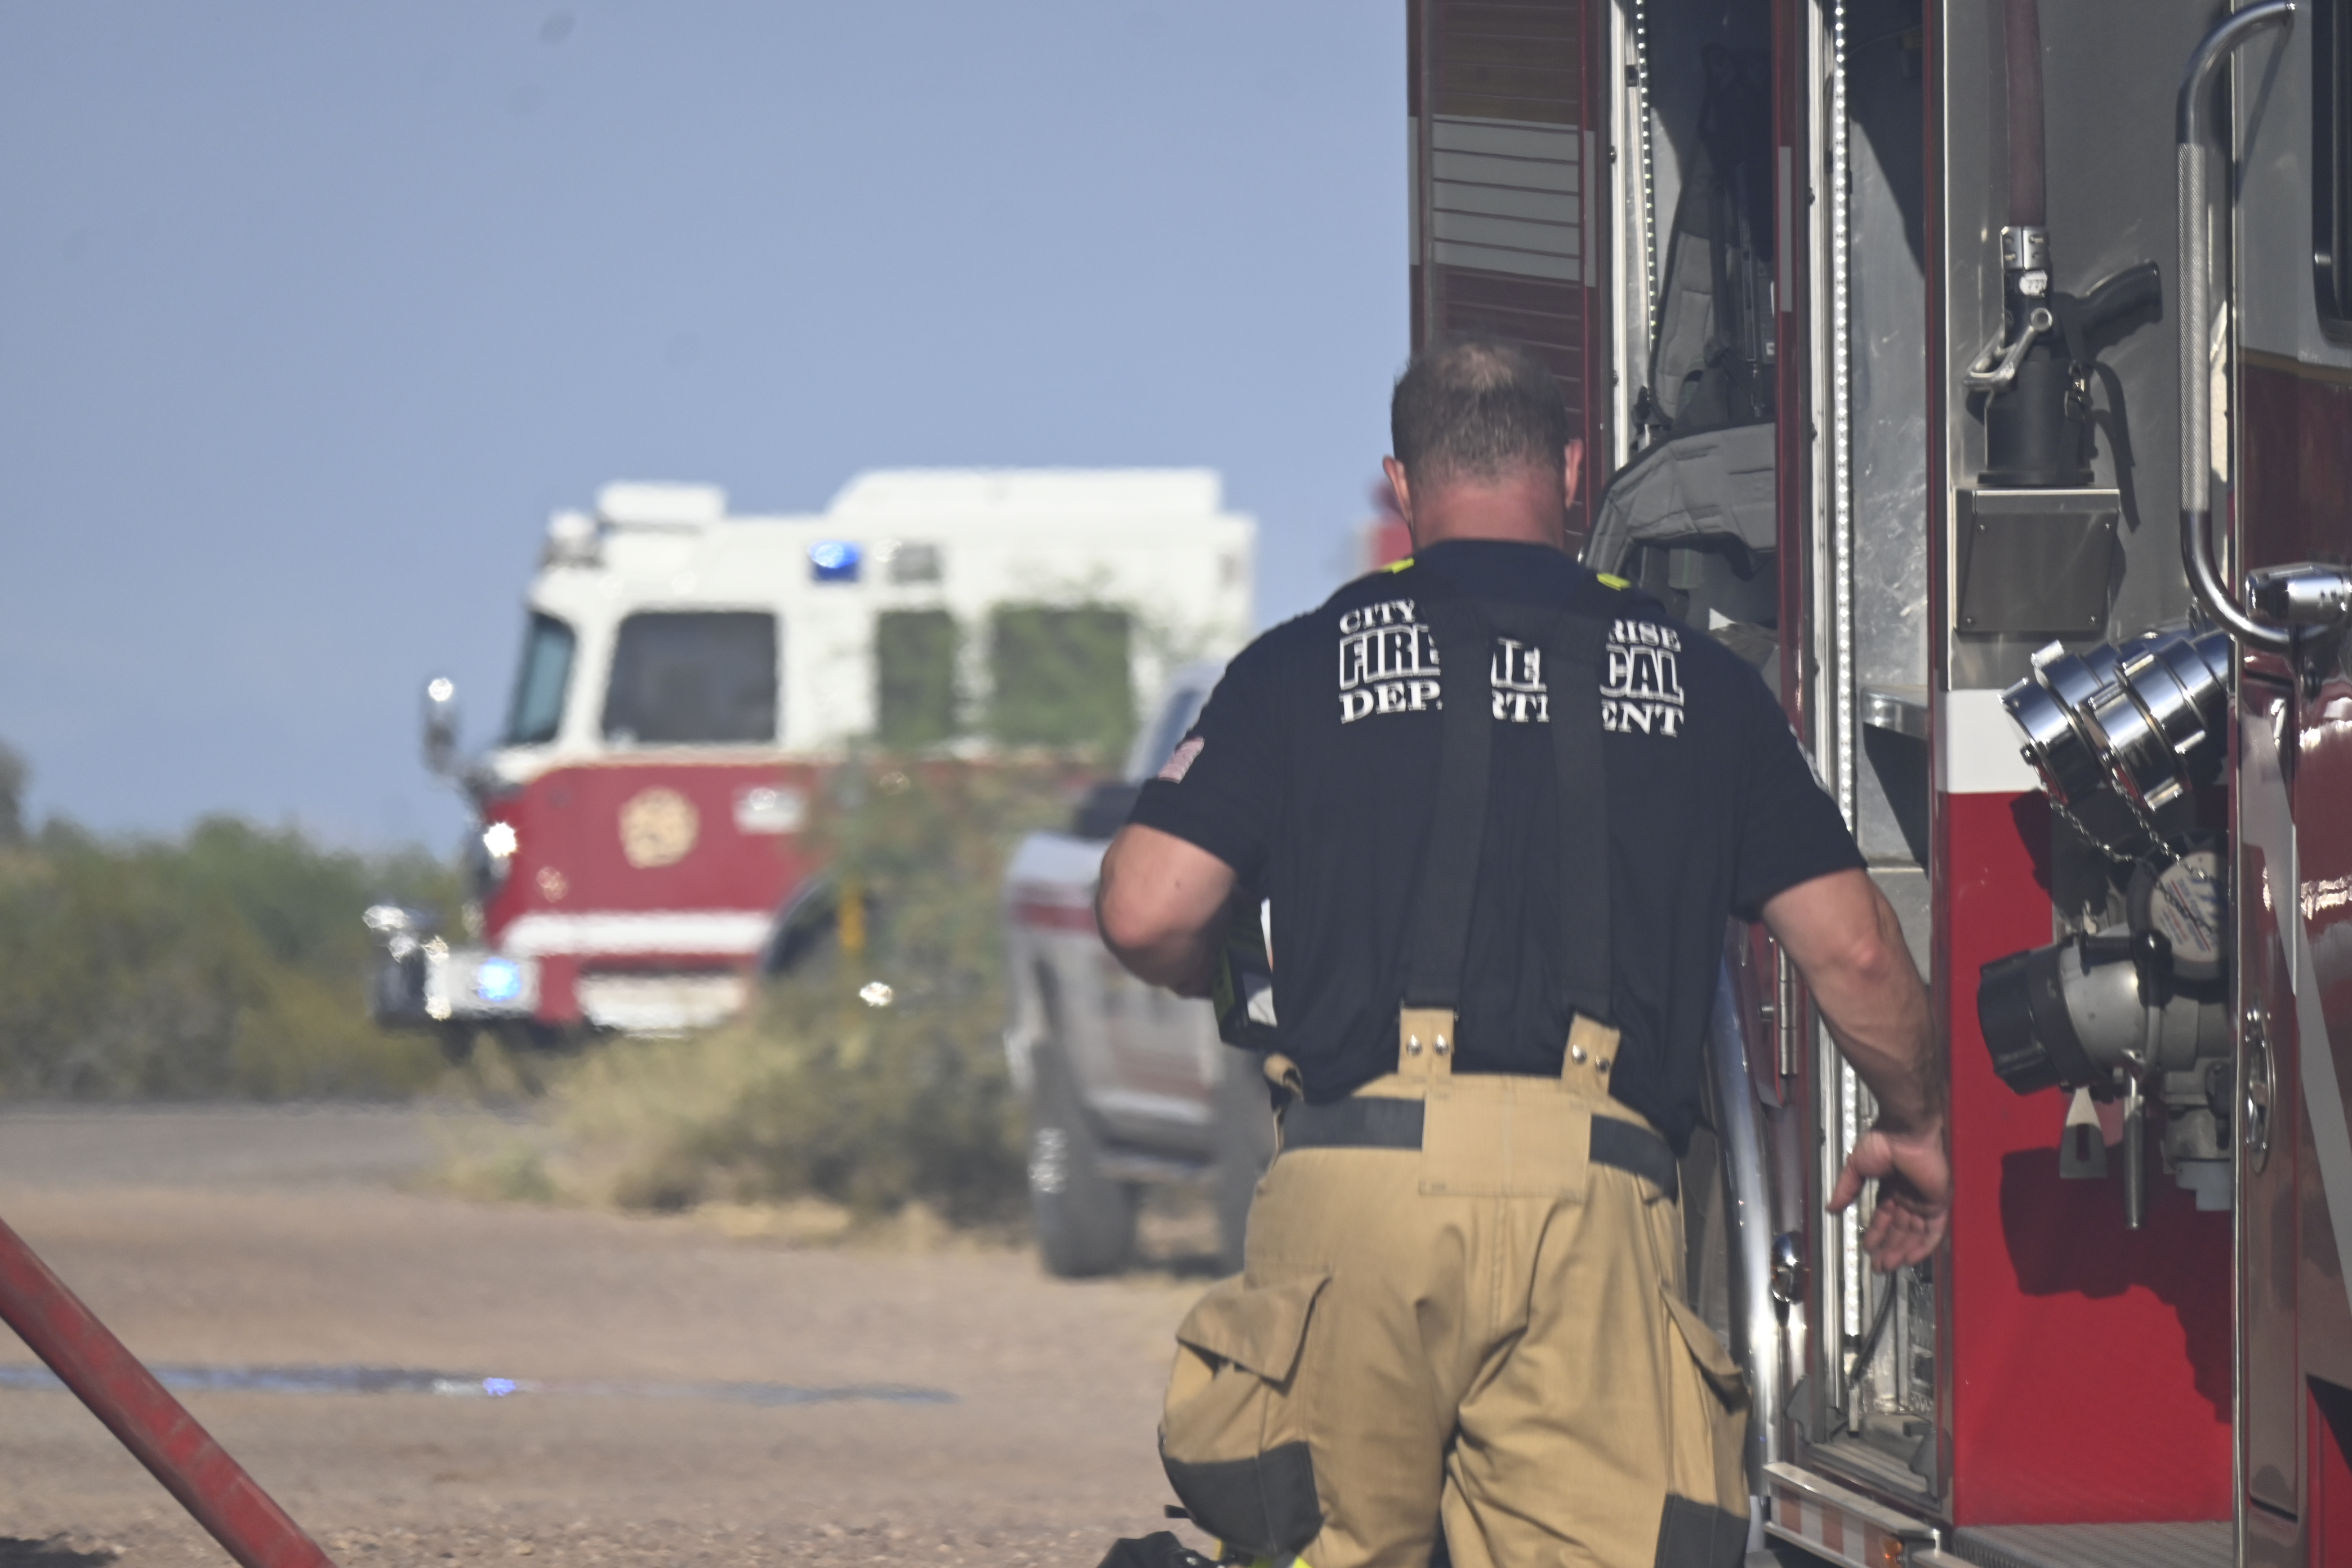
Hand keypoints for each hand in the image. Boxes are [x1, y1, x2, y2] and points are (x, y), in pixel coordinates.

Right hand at [1829, 1121, 1949, 1272]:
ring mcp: (1925, 1200)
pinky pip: (1933, 1231)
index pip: (1886, 1215)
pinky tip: (1908, 1259)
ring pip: (1915, 1233)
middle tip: (1877, 1265)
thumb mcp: (1857, 1167)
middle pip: (1900, 1228)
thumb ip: (1846, 1189)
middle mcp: (1910, 1195)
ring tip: (1886, 1266)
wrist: (1906, 1133)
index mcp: (1892, 1185)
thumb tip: (1831, 1208)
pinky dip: (1922, 1247)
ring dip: (1902, 1251)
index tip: (1867, 1247)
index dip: (1877, 1232)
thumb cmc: (1882, 1143)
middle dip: (1888, 1247)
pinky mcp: (1938, 1203)